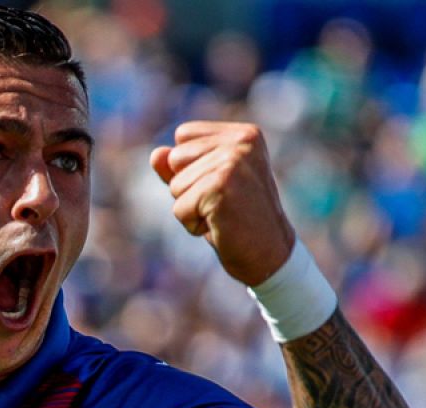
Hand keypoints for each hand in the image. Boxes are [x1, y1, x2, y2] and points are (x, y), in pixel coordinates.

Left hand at [150, 121, 295, 286]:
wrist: (269, 254)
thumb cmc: (237, 219)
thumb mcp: (206, 186)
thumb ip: (180, 167)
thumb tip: (156, 154)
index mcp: (244, 134)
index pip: (183, 135)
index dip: (189, 166)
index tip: (220, 186)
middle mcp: (241, 142)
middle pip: (175, 158)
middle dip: (188, 188)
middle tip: (222, 203)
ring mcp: (233, 162)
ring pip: (175, 185)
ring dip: (191, 208)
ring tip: (222, 214)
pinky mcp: (221, 186)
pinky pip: (179, 208)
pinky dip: (193, 225)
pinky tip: (221, 226)